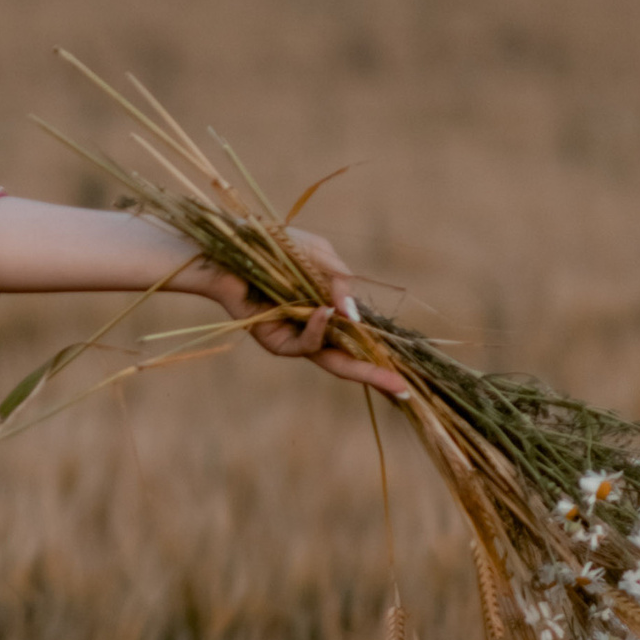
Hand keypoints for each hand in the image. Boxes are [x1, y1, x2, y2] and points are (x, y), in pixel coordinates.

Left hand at [186, 228, 409, 396]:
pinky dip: (319, 329)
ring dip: (361, 367)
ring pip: (332, 361)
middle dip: (378, 378)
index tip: (409, 375)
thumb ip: (341, 282)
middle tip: (406, 393)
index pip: (361, 339)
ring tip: (388, 372)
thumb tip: (355, 316)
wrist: (230, 247)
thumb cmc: (275, 247)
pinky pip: (305, 343)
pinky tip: (324, 311)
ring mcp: (295, 339)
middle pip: (350, 362)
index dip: (383, 355)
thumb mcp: (320, 257)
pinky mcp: (275, 341)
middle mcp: (314, 330)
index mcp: (330, 311)